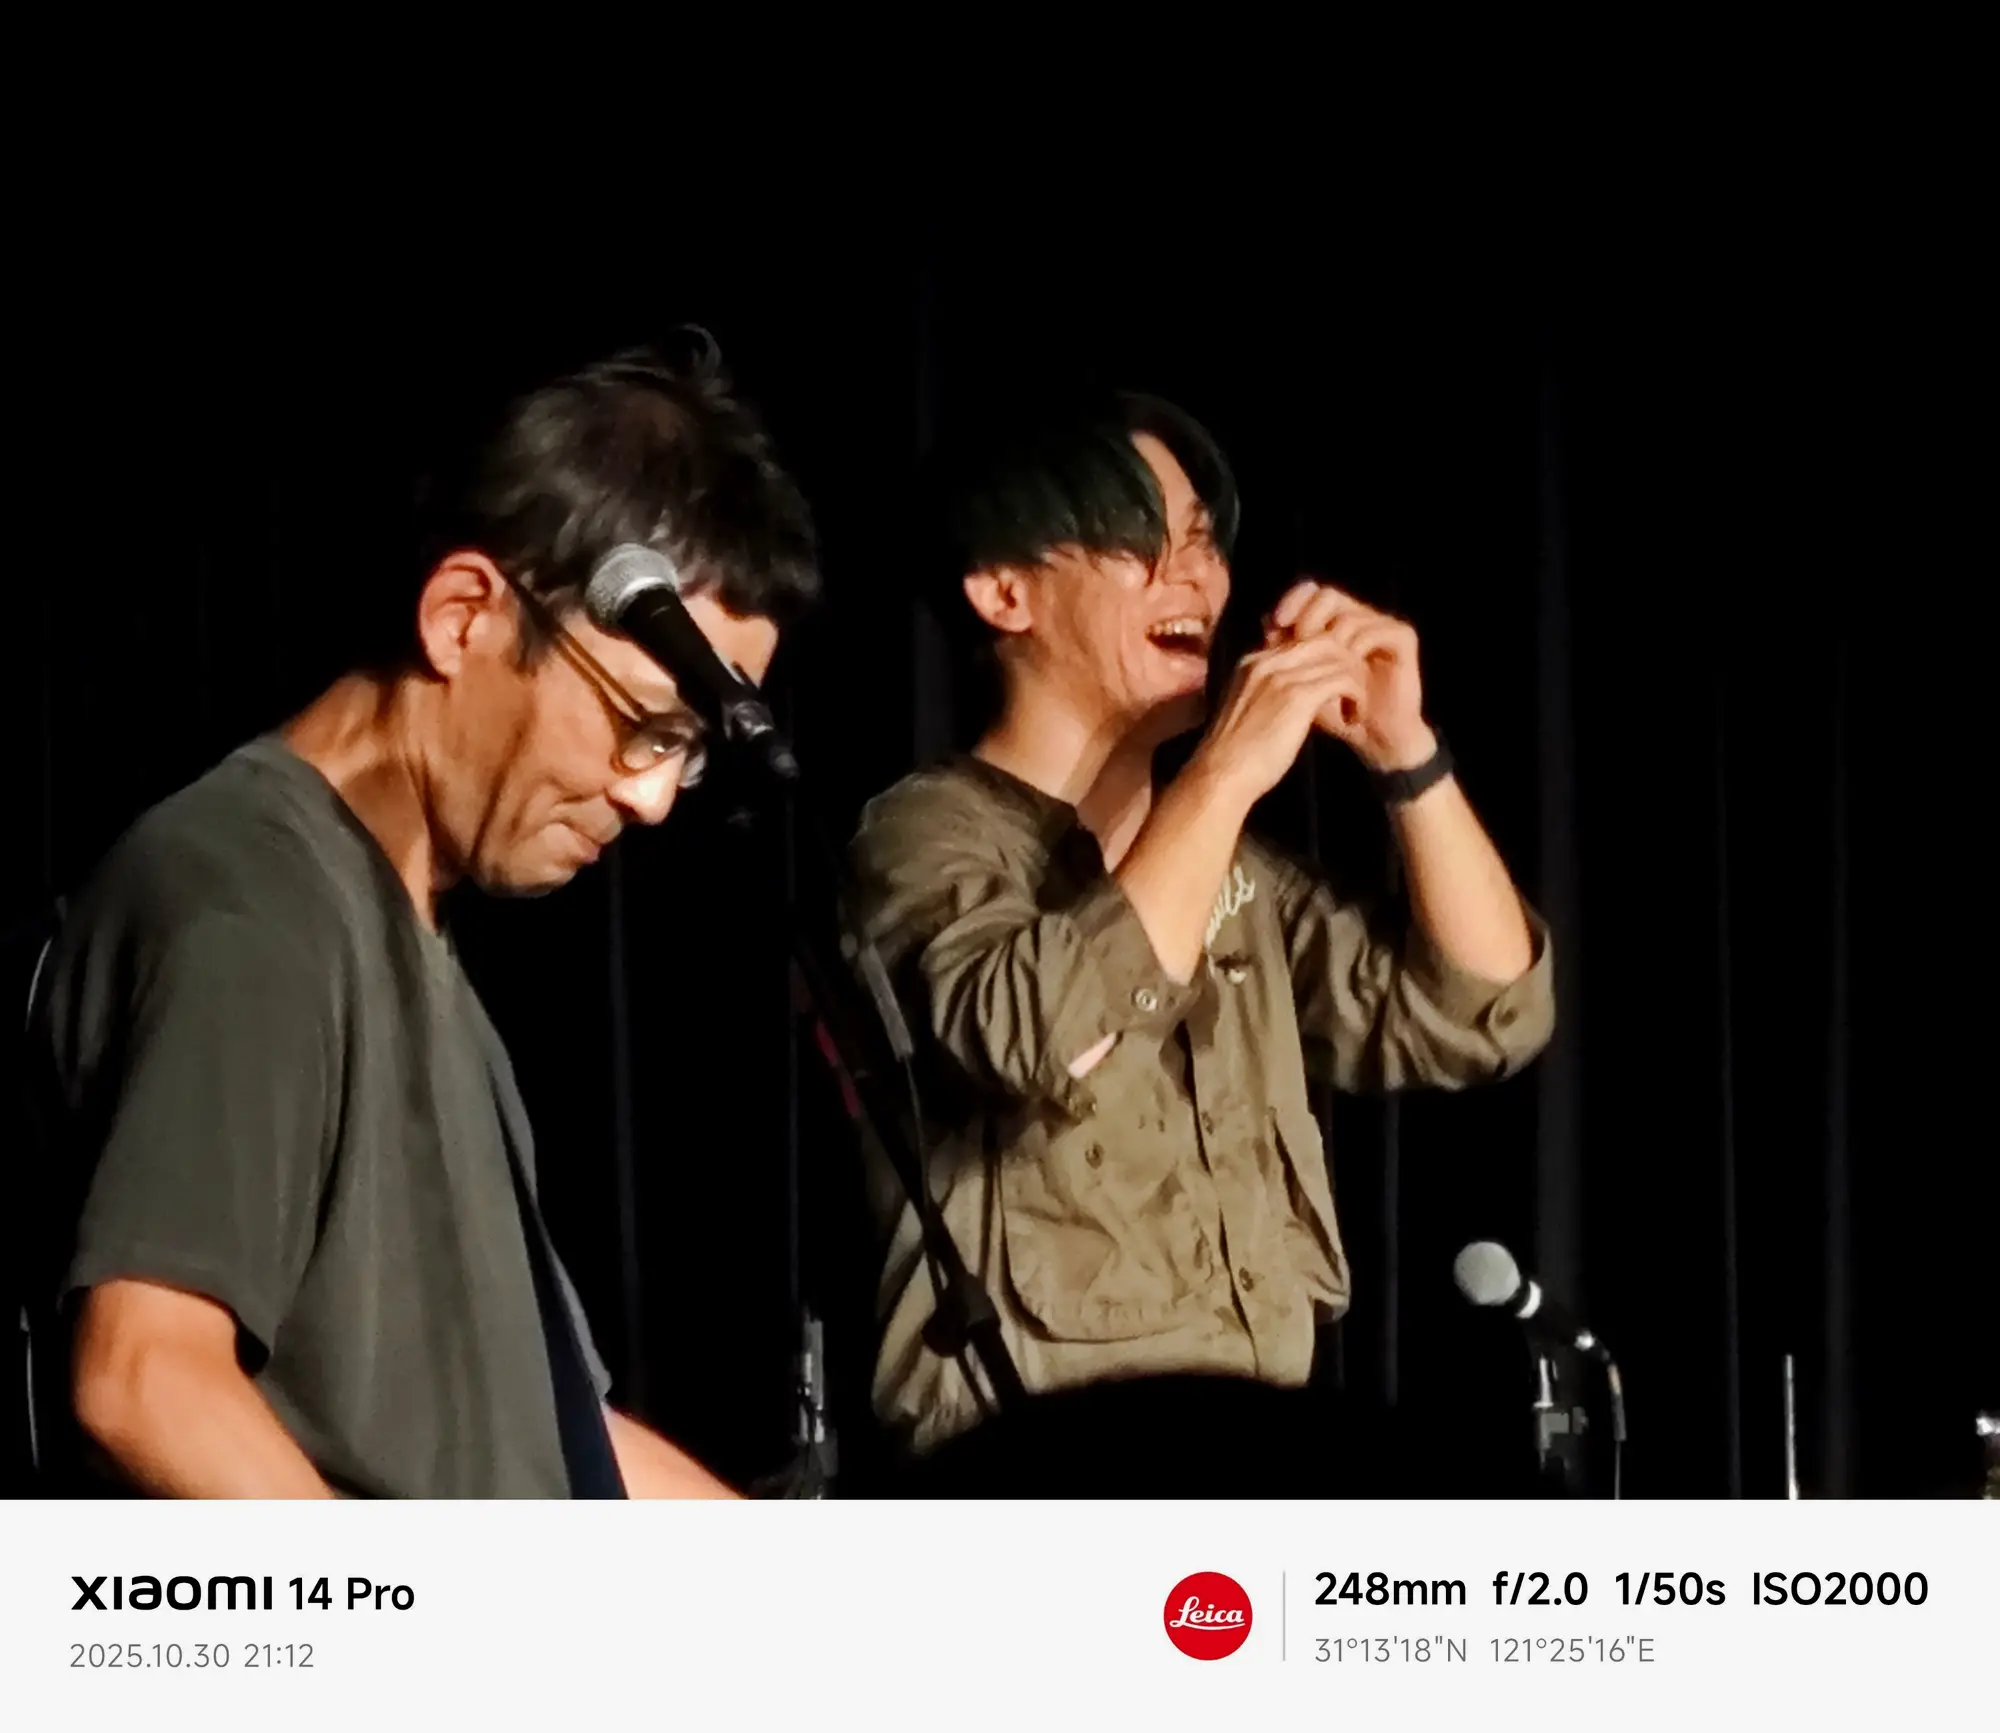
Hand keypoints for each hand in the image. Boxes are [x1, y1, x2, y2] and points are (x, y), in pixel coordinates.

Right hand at [1188, 632, 1383, 807]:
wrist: (1221, 775)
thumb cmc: (1235, 756)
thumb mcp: (1251, 712)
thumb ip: (1271, 695)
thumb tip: (1300, 698)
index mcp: (1253, 661)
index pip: (1304, 640)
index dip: (1329, 660)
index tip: (1339, 687)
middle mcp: (1266, 661)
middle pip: (1325, 640)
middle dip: (1348, 663)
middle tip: (1356, 693)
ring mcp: (1280, 676)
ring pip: (1338, 657)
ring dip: (1356, 681)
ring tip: (1356, 707)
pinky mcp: (1296, 696)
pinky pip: (1342, 680)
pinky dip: (1356, 697)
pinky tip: (1353, 719)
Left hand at [1264, 580, 1434, 770]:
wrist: (1373, 738)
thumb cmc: (1334, 712)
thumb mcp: (1301, 679)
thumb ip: (1286, 650)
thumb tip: (1266, 619)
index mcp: (1335, 621)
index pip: (1310, 592)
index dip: (1292, 601)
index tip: (1275, 622)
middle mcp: (1359, 617)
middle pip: (1327, 595)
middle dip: (1307, 618)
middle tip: (1299, 643)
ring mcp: (1382, 625)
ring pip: (1348, 616)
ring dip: (1331, 644)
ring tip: (1326, 673)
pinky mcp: (1403, 638)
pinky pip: (1373, 631)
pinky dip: (1356, 651)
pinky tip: (1348, 675)